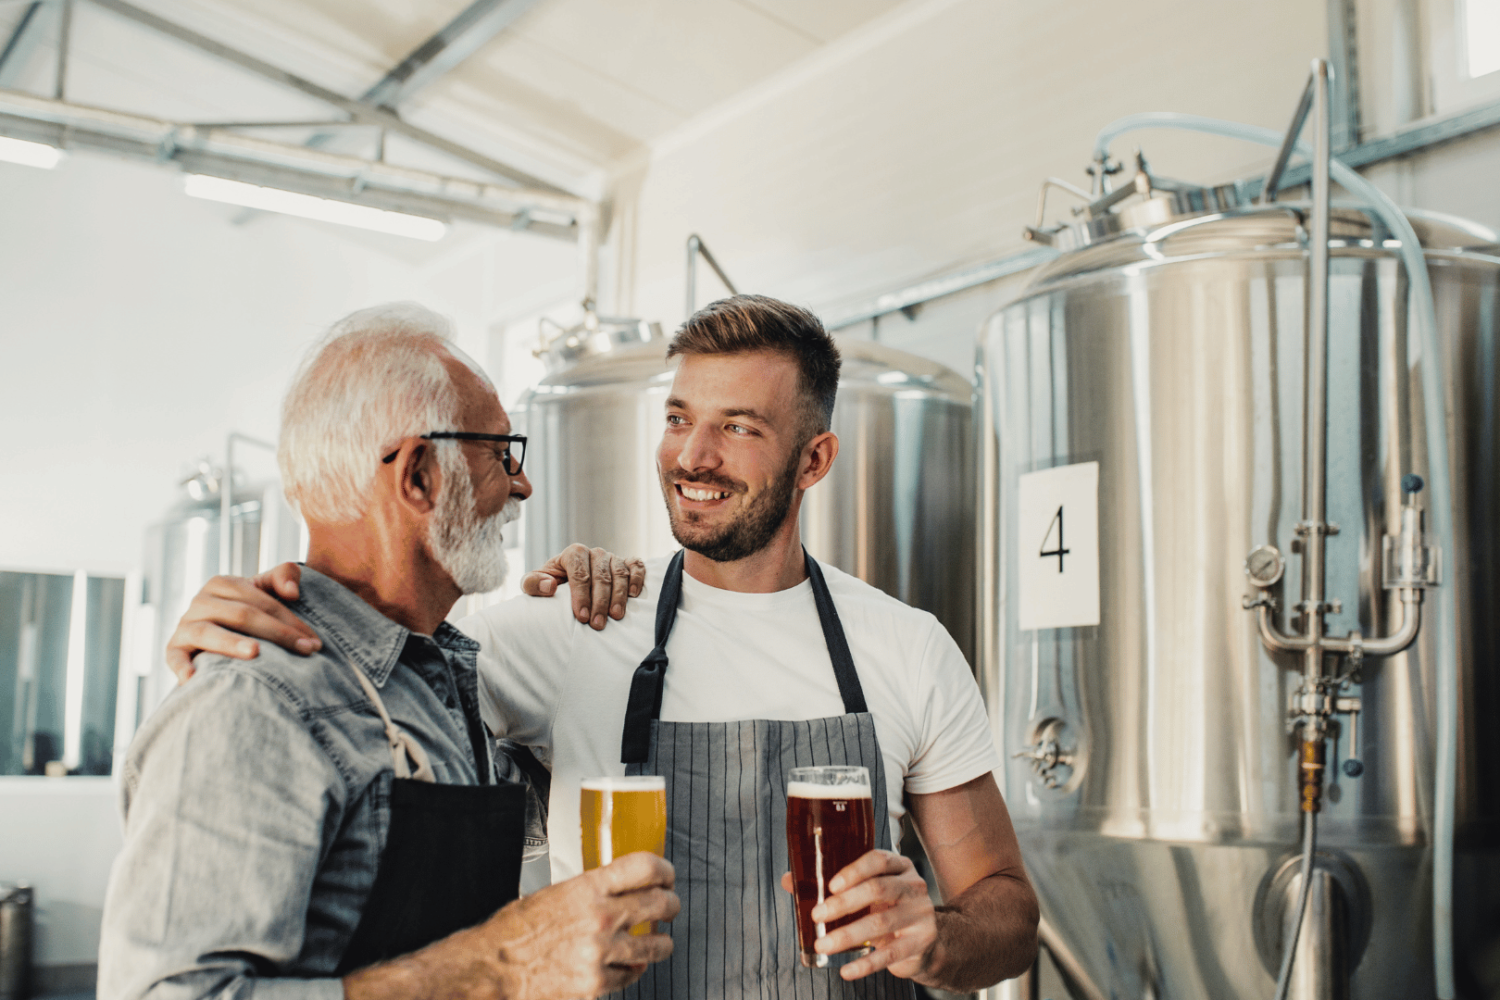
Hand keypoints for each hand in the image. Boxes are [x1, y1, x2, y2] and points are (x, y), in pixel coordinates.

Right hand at [166, 564, 315, 682]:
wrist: (217, 632)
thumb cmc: (250, 610)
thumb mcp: (265, 589)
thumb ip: (283, 576)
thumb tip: (292, 592)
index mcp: (223, 583)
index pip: (262, 601)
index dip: (290, 620)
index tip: (315, 642)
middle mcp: (201, 601)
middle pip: (242, 615)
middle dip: (277, 633)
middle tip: (305, 651)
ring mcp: (185, 625)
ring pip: (209, 632)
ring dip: (231, 643)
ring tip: (255, 653)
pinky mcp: (173, 649)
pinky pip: (174, 657)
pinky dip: (182, 667)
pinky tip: (193, 679)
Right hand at [345, 852, 678, 999]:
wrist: (491, 969)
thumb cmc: (513, 931)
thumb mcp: (552, 894)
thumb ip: (587, 891)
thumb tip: (611, 889)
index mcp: (587, 889)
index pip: (645, 867)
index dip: (664, 869)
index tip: (667, 874)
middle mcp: (600, 918)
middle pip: (659, 904)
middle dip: (670, 904)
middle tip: (670, 905)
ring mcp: (601, 953)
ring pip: (655, 945)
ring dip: (662, 941)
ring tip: (661, 940)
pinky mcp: (596, 984)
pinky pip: (631, 975)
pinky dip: (636, 969)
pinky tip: (634, 964)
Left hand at [521, 544, 645, 630]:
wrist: (568, 581)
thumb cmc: (551, 585)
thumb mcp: (534, 584)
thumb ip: (533, 583)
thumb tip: (549, 586)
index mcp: (574, 553)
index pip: (580, 573)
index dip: (581, 595)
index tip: (581, 617)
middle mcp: (595, 553)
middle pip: (601, 577)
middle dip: (599, 602)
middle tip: (597, 624)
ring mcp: (612, 558)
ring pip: (619, 574)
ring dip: (619, 596)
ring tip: (616, 617)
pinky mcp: (627, 563)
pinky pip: (636, 567)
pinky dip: (637, 579)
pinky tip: (634, 595)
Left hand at [780, 850, 936, 981]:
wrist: (926, 940)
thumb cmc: (888, 908)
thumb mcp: (868, 892)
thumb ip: (832, 885)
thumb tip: (789, 880)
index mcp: (899, 867)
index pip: (878, 860)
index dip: (854, 871)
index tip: (830, 885)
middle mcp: (913, 887)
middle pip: (877, 889)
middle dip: (843, 903)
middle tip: (817, 916)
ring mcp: (920, 915)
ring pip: (880, 924)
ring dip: (847, 935)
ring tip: (823, 945)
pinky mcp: (920, 943)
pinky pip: (890, 955)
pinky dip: (865, 964)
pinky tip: (846, 970)